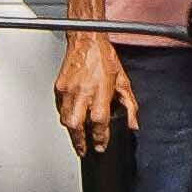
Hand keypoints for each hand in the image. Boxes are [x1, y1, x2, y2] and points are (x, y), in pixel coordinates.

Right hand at [54, 28, 129, 150]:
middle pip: (75, 125)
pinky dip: (66, 117)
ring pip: (65, 120)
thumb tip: (133, 123)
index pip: (98, 121)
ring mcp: (67, 90)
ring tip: (78, 140)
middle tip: (83, 150)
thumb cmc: (103, 57)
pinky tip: (72, 120)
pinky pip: (60, 109)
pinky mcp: (58, 88)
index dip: (100, 137)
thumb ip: (130, 105)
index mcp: (99, 90)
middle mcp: (82, 92)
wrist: (86, 41)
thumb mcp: (123, 81)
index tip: (101, 145)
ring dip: (71, 132)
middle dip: (79, 142)